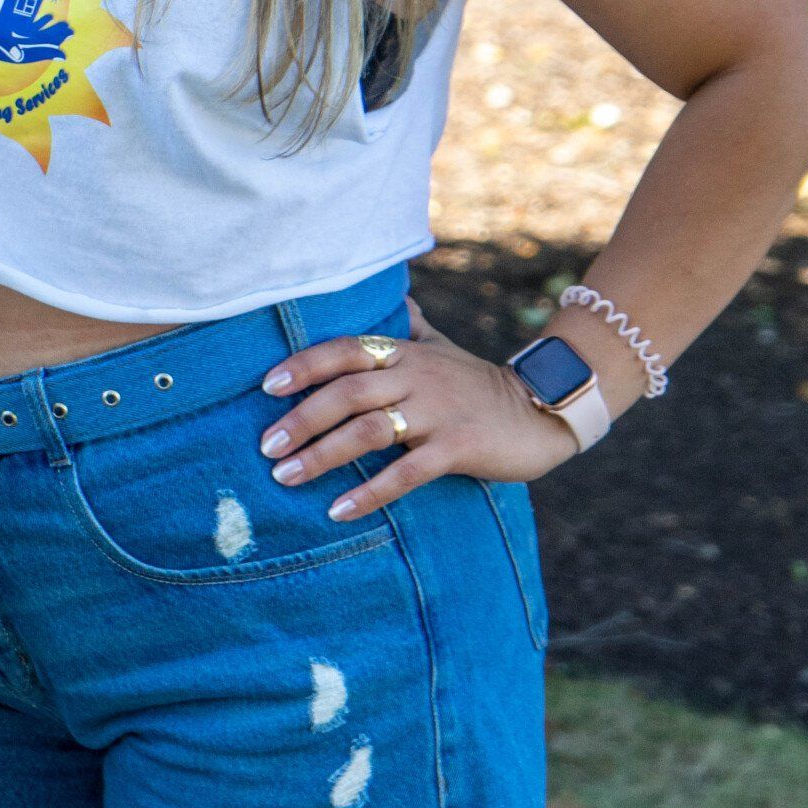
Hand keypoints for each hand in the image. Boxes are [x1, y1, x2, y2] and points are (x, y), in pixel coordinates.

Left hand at [257, 302, 579, 522]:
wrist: (541, 410)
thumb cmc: (476, 383)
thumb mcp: (439, 348)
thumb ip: (405, 328)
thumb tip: (384, 298)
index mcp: (406, 352)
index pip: (344, 350)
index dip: (303, 365)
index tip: (266, 387)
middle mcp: (417, 376)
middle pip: (347, 393)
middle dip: (301, 419)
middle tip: (266, 447)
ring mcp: (439, 412)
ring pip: (368, 431)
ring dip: (322, 456)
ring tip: (285, 477)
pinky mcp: (459, 447)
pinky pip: (406, 473)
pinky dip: (368, 492)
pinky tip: (338, 509)